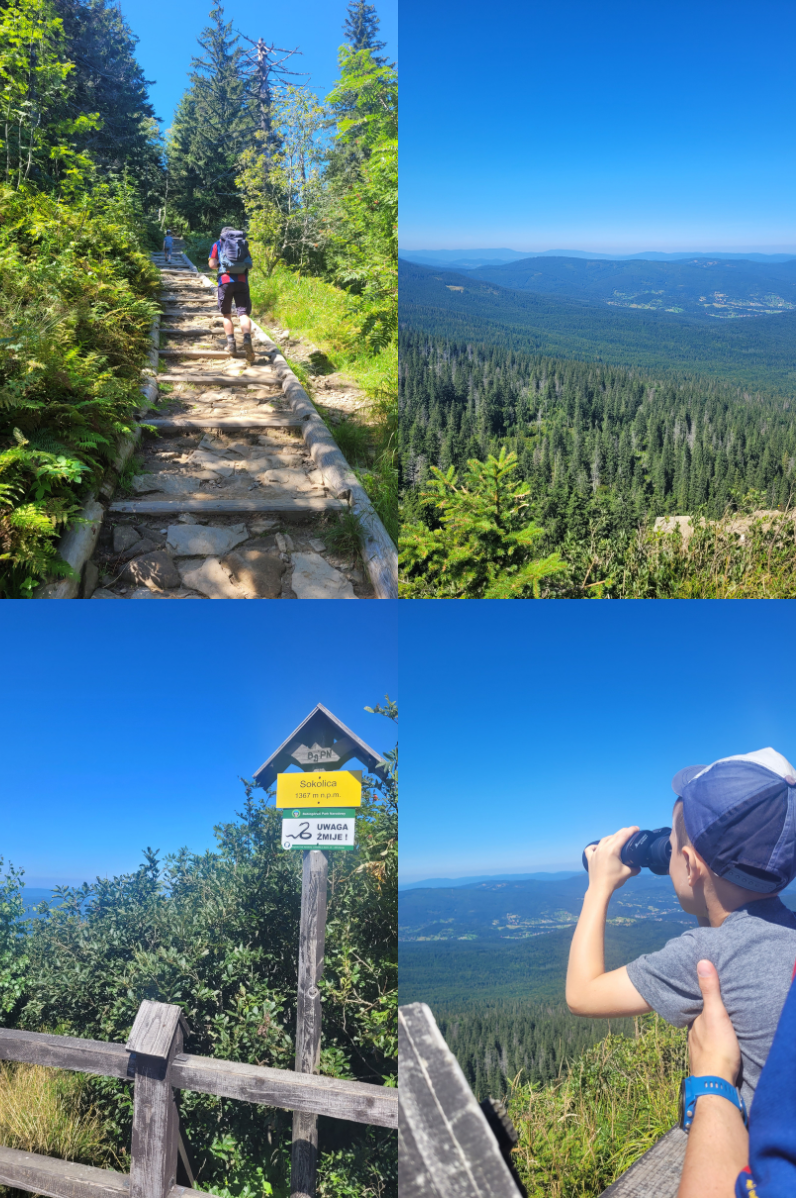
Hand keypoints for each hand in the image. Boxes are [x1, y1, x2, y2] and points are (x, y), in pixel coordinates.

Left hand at [584, 826, 639, 894]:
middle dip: (622, 832)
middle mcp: (603, 848)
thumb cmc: (614, 880)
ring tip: (617, 838)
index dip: (630, 831)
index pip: (623, 836)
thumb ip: (635, 868)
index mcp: (612, 850)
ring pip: (603, 840)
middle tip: (630, 831)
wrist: (600, 888)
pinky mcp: (590, 858)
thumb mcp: (627, 873)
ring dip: (611, 837)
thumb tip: (639, 867)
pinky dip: (595, 846)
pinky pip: (591, 849)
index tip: (636, 828)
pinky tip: (598, 847)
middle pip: (614, 836)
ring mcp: (595, 852)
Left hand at [687, 960, 740, 1084]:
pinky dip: (712, 1046)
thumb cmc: (717, 1047)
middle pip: (698, 1022)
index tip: (702, 992)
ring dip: (707, 1032)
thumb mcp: (716, 1014)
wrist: (716, 1084)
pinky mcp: (706, 1065)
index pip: (695, 1006)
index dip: (699, 1000)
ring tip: (715, 1027)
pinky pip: (708, 1051)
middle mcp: (693, 1036)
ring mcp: (698, 1052)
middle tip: (712, 1010)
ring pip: (702, 1037)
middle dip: (703, 1017)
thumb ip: (710, 990)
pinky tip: (717, 1048)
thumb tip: (702, 962)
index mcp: (694, 1022)